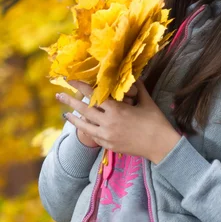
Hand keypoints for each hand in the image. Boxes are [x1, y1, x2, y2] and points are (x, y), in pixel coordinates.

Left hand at [56, 80, 180, 162]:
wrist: (160, 145)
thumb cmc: (156, 121)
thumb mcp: (146, 101)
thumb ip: (137, 88)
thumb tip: (133, 75)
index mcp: (117, 110)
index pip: (94, 95)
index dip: (81, 86)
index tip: (71, 80)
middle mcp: (108, 123)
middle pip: (84, 110)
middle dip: (70, 102)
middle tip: (58, 95)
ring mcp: (107, 137)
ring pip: (84, 126)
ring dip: (74, 119)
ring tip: (65, 114)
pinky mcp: (109, 146)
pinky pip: (94, 136)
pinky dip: (87, 130)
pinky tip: (83, 126)